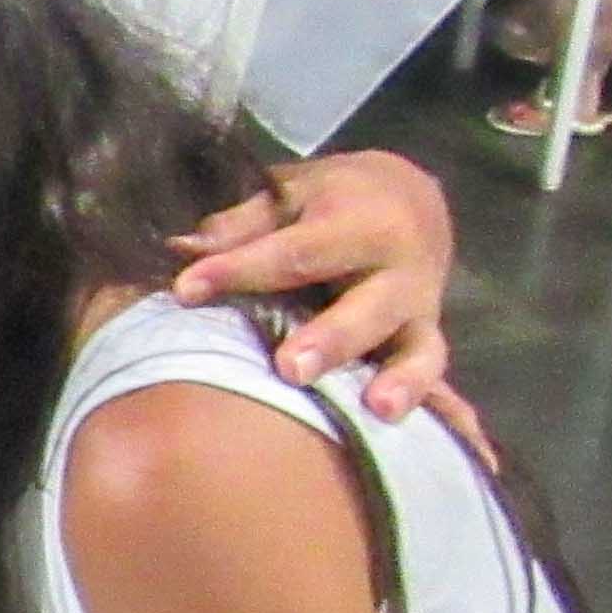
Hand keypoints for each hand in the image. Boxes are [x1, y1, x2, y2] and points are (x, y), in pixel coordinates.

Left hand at [168, 149, 455, 416]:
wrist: (414, 199)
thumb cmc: (335, 199)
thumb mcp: (292, 192)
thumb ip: (242, 225)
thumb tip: (180, 249)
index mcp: (359, 219)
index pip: (296, 251)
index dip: (241, 270)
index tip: (186, 290)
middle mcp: (397, 265)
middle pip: (365, 305)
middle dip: (329, 339)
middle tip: (290, 368)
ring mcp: (419, 306)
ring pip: (413, 344)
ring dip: (394, 377)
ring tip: (371, 407)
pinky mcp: (428, 337)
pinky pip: (431, 368)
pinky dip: (420, 394)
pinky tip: (393, 419)